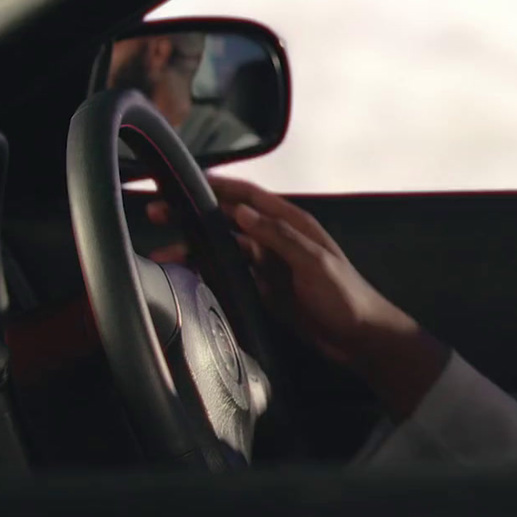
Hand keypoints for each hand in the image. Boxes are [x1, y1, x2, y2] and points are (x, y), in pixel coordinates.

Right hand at [147, 176, 449, 419]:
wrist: (360, 337)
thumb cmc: (345, 296)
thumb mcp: (315, 262)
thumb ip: (280, 237)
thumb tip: (241, 212)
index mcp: (294, 224)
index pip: (250, 196)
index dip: (218, 186)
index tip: (182, 179)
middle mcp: (277, 240)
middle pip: (229, 220)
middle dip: (194, 215)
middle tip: (157, 213)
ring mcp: (269, 266)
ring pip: (224, 249)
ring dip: (195, 248)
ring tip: (161, 252)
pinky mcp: (264, 290)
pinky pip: (230, 275)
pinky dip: (207, 274)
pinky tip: (184, 276)